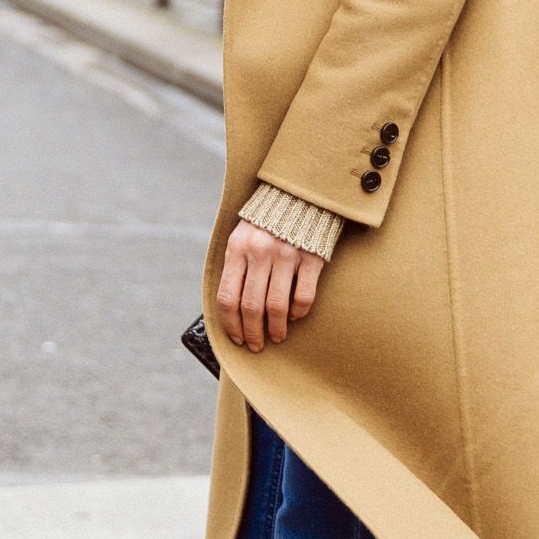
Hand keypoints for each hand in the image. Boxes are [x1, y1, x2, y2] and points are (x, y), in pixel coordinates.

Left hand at [217, 220, 322, 351]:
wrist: (300, 193)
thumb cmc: (266, 222)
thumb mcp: (241, 236)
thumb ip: (235, 266)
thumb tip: (230, 308)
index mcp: (237, 247)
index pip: (227, 297)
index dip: (230, 324)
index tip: (236, 338)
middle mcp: (260, 252)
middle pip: (251, 306)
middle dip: (252, 333)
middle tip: (256, 345)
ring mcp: (287, 254)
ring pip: (277, 306)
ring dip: (275, 329)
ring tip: (276, 336)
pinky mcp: (311, 257)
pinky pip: (303, 296)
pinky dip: (298, 312)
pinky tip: (294, 316)